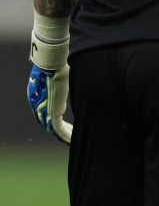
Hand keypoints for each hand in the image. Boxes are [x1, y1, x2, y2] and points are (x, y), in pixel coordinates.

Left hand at [28, 27, 71, 143]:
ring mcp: (45, 109)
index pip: (47, 112)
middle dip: (60, 131)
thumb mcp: (61, 73)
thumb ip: (64, 77)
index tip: (66, 125)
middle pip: (49, 123)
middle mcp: (39, 105)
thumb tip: (72, 71)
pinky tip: (72, 140)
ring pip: (54, 128)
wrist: (52, 64)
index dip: (56, 121)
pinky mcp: (52, 112)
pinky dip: (66, 135)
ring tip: (73, 141)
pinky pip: (58, 129)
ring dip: (64, 135)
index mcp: (39, 97)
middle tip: (70, 137)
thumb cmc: (59, 65)